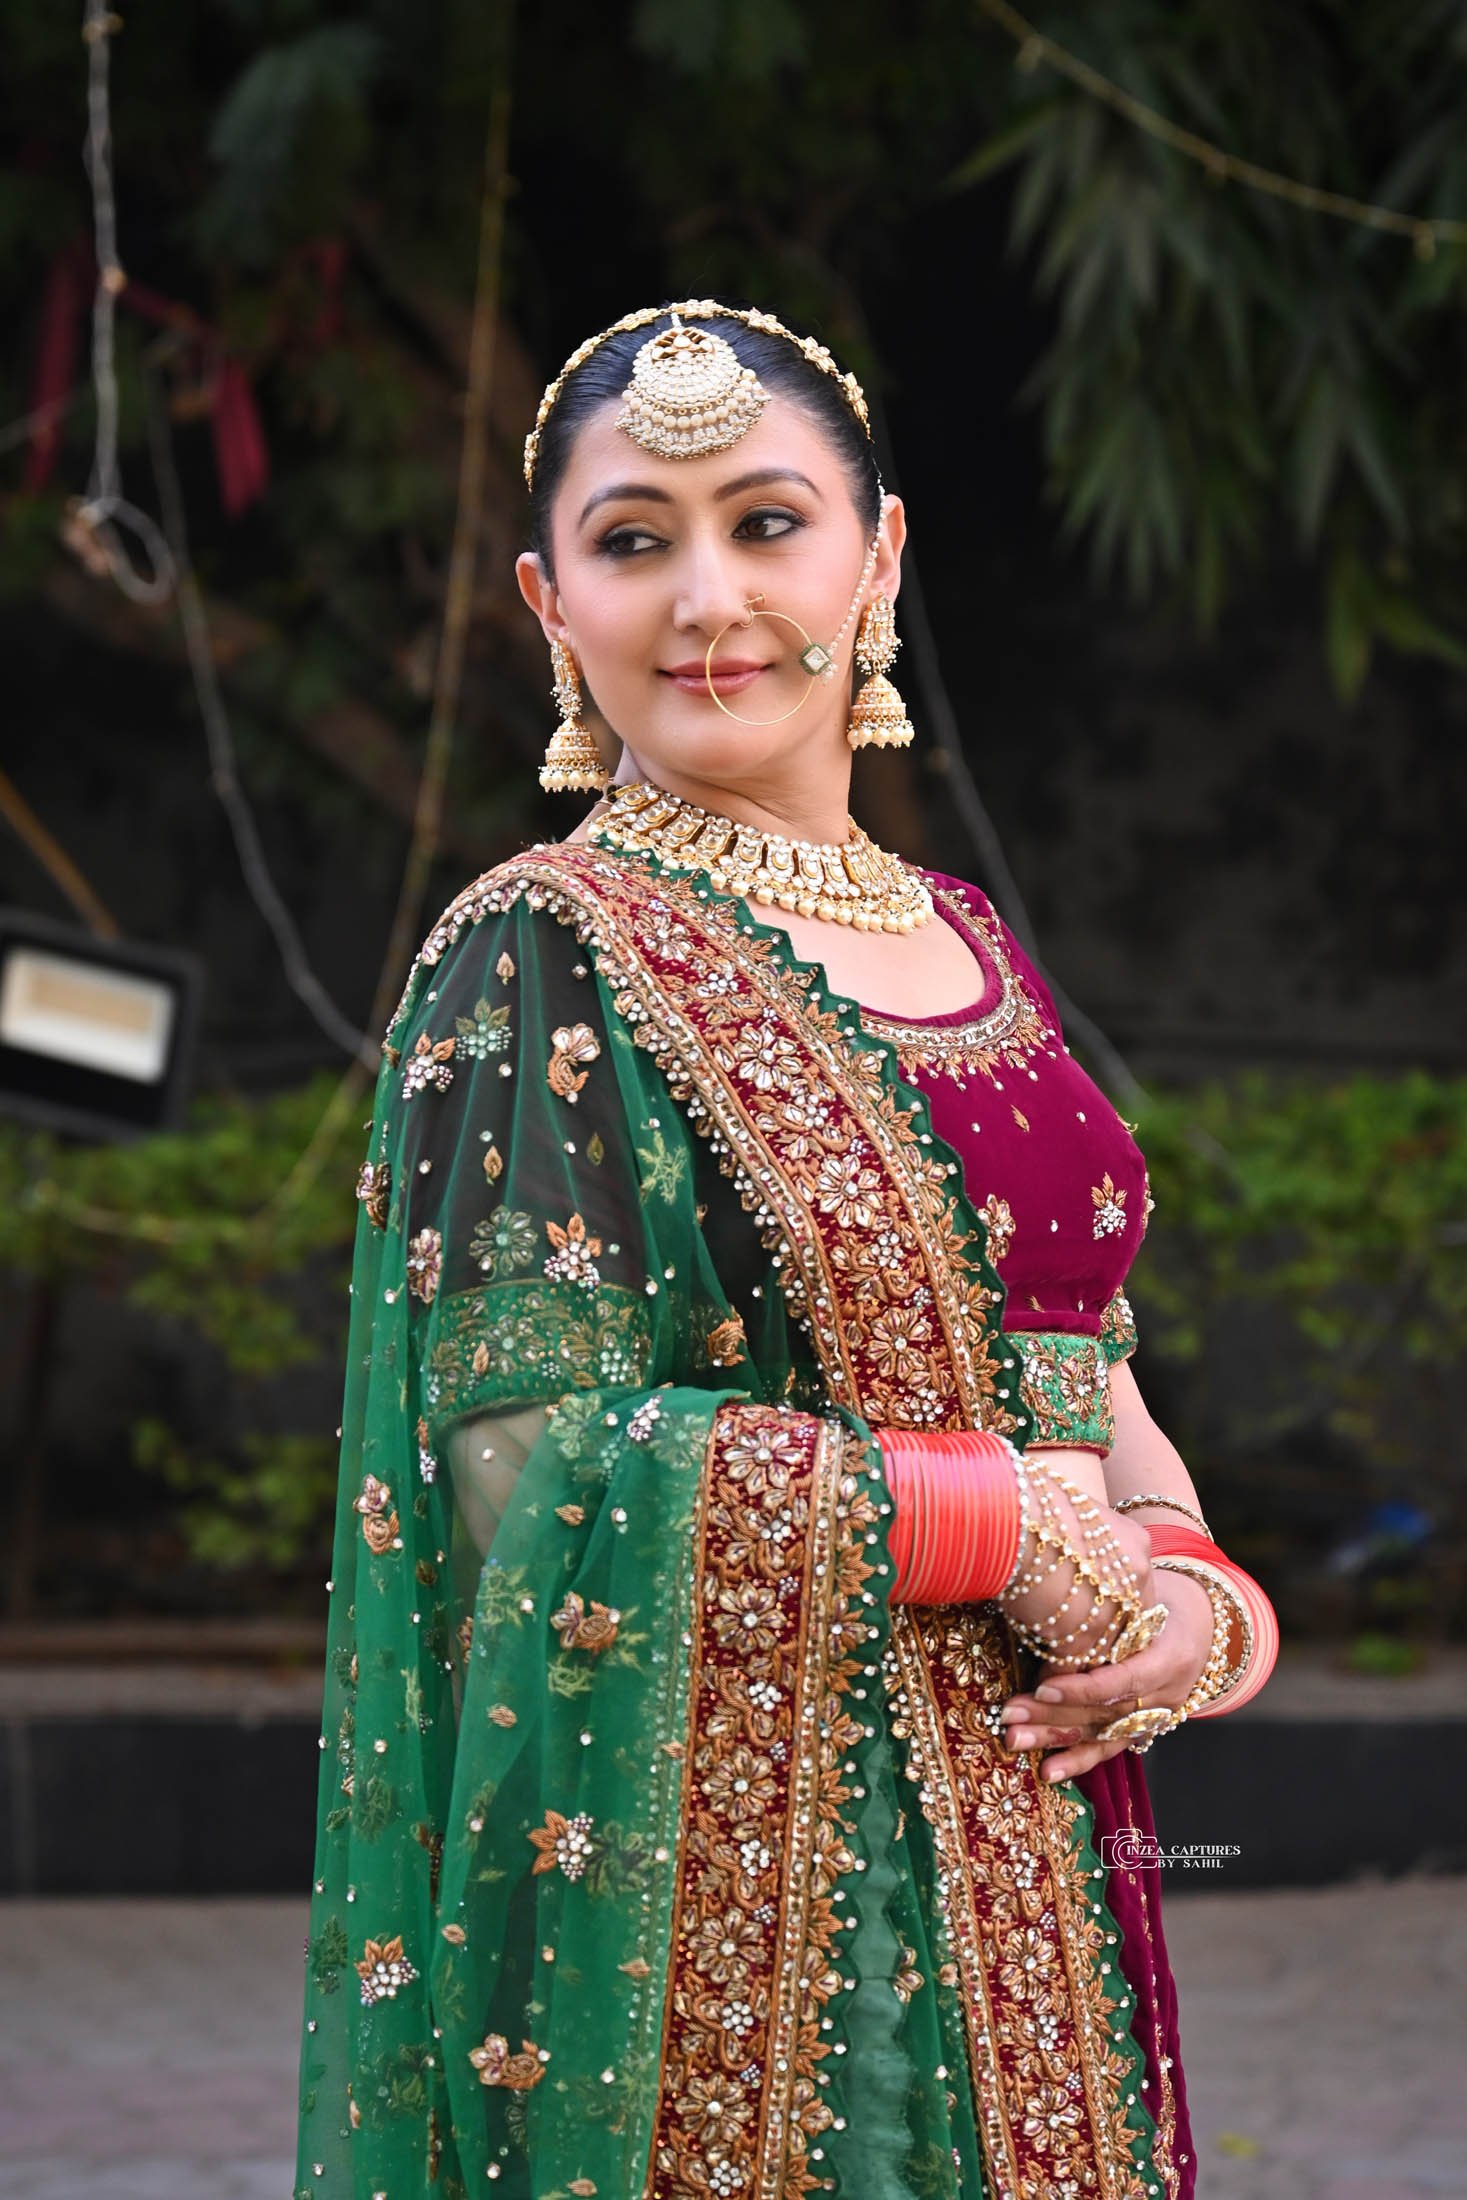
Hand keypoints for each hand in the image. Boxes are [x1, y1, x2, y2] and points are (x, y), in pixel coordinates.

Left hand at [997, 1565, 1216, 1783]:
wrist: (1198, 1624)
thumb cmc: (1158, 1597)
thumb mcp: (1141, 1592)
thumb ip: (1107, 1607)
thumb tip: (1045, 1599)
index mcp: (1171, 1656)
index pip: (1124, 1681)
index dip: (1083, 1688)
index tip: (1042, 1686)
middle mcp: (1167, 1693)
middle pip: (1106, 1712)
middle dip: (1054, 1716)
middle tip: (1010, 1715)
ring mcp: (1156, 1716)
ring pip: (1102, 1733)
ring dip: (1055, 1739)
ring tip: (1014, 1740)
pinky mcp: (1142, 1729)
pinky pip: (1109, 1748)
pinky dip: (1078, 1761)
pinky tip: (1048, 1772)